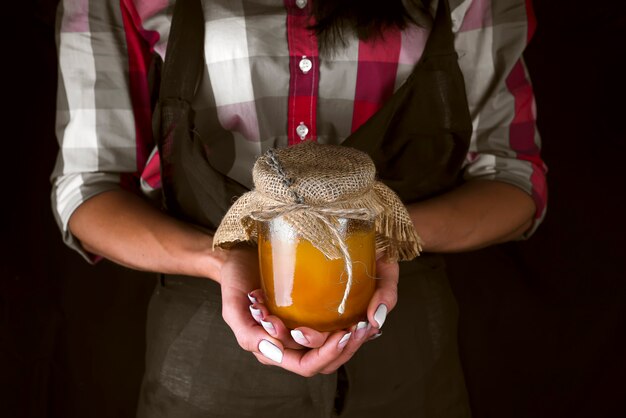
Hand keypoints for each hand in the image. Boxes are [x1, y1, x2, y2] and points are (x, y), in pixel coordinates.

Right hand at [220, 246, 398, 376]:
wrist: (239, 257)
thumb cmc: (236, 280)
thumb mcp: (234, 305)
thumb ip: (248, 332)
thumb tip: (274, 350)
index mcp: (272, 349)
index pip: (305, 365)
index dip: (326, 354)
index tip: (342, 334)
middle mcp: (290, 345)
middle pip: (325, 361)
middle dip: (347, 348)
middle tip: (364, 327)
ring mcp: (302, 330)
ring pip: (334, 348)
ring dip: (353, 339)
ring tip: (368, 322)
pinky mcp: (311, 314)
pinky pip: (334, 328)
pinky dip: (351, 325)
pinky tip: (363, 312)